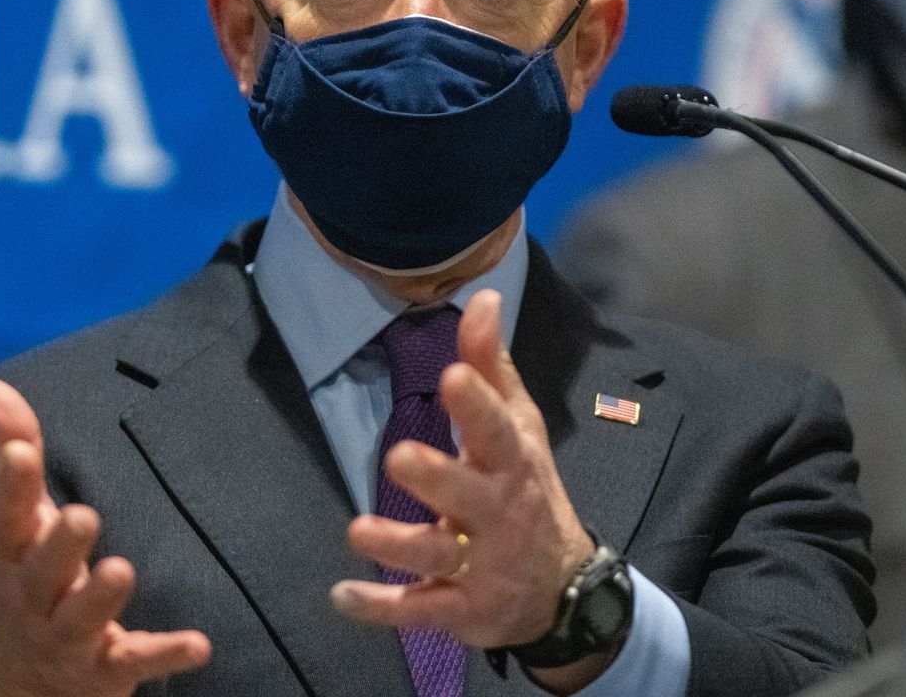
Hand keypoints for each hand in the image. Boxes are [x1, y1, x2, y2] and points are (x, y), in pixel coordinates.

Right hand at [0, 379, 210, 696]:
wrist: (22, 685)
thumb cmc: (28, 576)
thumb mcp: (18, 520)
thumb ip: (12, 447)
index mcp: (11, 553)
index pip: (6, 516)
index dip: (10, 484)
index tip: (21, 450)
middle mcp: (33, 597)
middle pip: (41, 573)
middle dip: (59, 547)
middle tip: (83, 515)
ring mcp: (68, 637)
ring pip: (81, 618)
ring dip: (101, 597)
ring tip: (121, 569)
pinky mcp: (106, 670)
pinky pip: (135, 661)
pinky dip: (165, 653)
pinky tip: (199, 644)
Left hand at [329, 291, 605, 684]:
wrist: (565, 590)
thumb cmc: (527, 490)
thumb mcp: (520, 427)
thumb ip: (492, 366)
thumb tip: (481, 296)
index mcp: (510, 462)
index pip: (496, 430)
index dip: (478, 406)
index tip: (453, 378)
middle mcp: (497, 512)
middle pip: (467, 494)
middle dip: (437, 477)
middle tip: (398, 457)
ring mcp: (480, 564)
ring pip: (437, 555)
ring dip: (398, 545)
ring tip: (357, 531)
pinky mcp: (461, 608)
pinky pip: (419, 608)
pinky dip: (381, 606)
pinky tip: (341, 596)